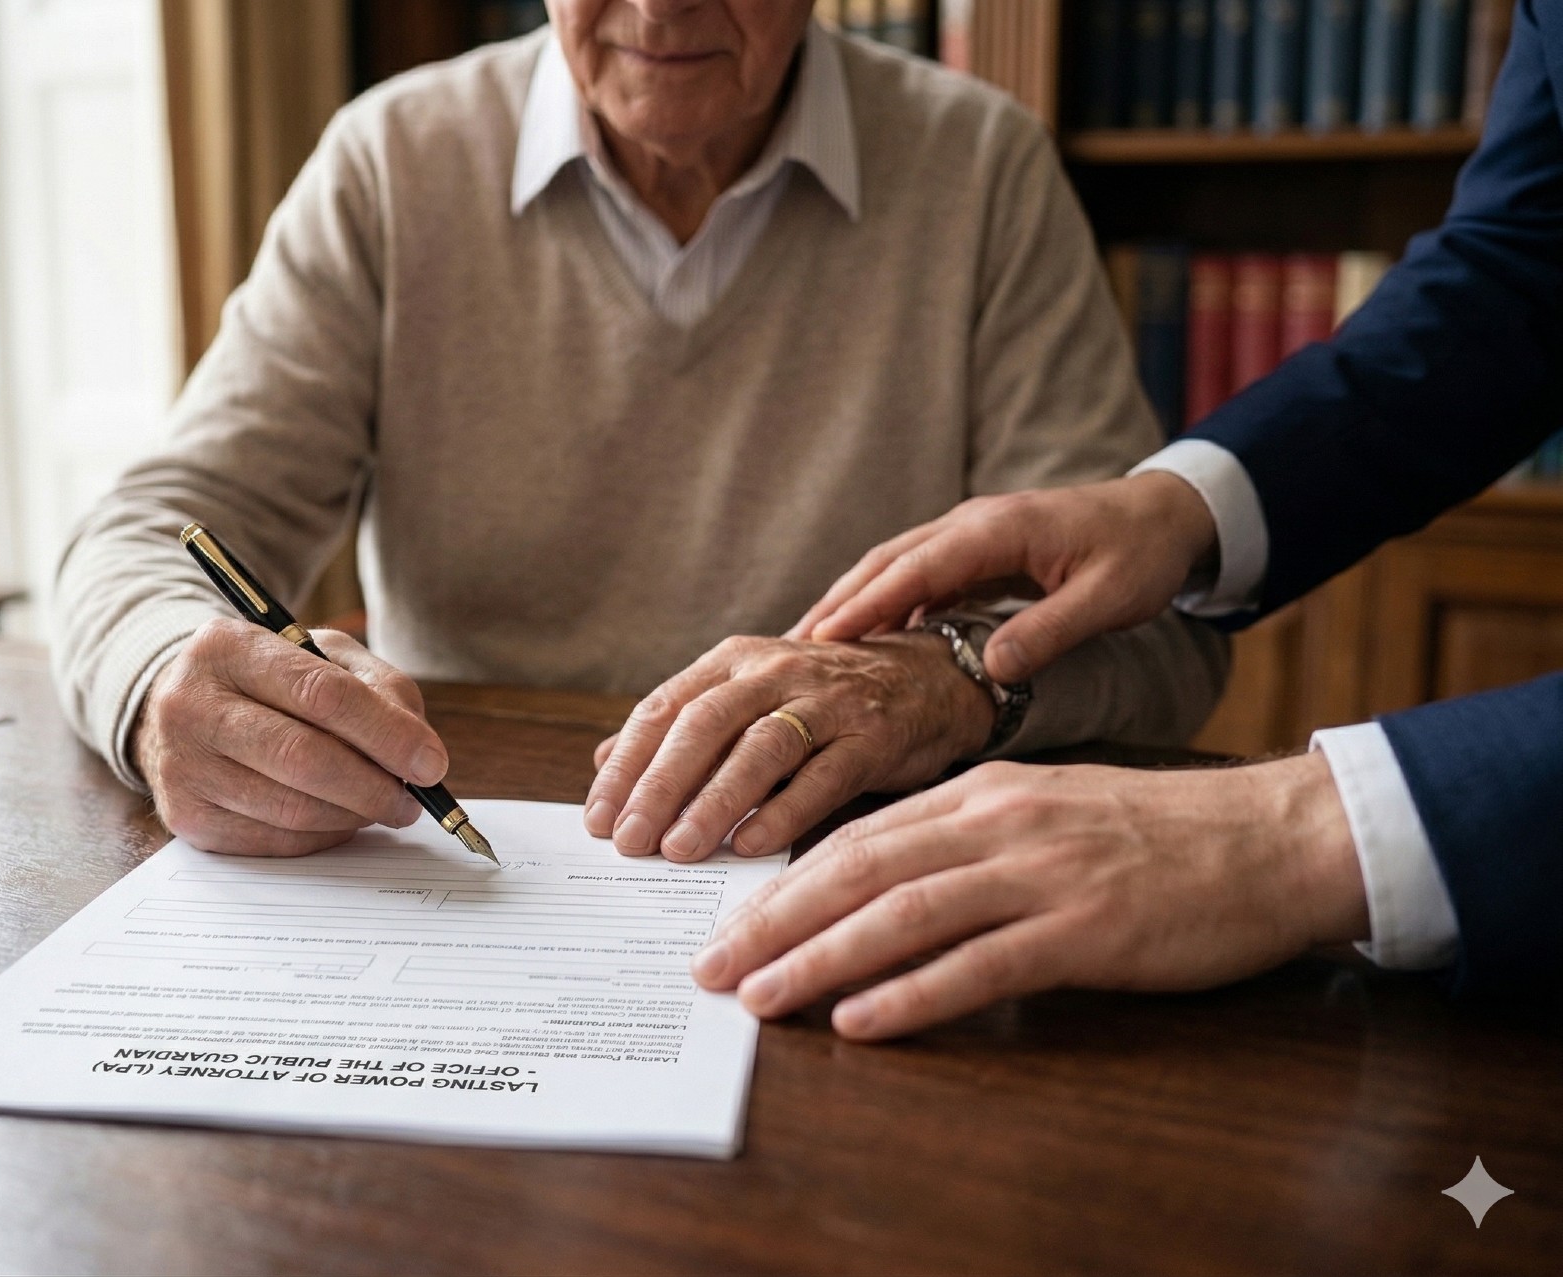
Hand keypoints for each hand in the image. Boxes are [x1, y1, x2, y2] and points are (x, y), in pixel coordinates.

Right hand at [129, 617, 444, 854]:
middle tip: (413, 801)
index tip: (431, 763)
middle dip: (373, 786)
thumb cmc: (267, 680)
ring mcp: (182, 766)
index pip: (321, 694)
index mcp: (228, 647)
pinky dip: (322, 836)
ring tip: (381, 806)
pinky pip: (273, 841)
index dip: (386, 734)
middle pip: (303, 757)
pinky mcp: (185, 817)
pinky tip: (339, 820)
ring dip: (353, 816)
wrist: (180, 707)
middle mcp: (191, 705)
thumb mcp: (321, 656)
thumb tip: (420, 753)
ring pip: (290, 808)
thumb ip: (377, 688)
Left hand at [583, 633, 994, 861]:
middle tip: (629, 841)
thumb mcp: (747, 699)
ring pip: (760, 748)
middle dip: (659, 785)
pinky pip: (823, 775)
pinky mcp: (874, 735)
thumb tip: (601, 762)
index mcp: (734, 662)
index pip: (664, 708)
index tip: (599, 817)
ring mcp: (828, 701)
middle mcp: (776, 671)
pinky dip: (784, 810)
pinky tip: (750, 846)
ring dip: (714, 801)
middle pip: (704, 725)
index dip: (627, 764)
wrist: (927, 678)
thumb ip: (679, 728)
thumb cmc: (823, 700)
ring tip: (679, 849)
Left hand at [692, 753, 1370, 1039]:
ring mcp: (1041, 875)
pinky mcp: (1086, 930)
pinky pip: (981, 965)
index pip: (857, 840)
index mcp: (982, 794)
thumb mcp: (1045, 812)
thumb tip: (881, 886)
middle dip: (774, 922)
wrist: (1272, 836)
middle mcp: (997, 825)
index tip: (729, 927)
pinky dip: (914, 994)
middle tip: (712, 969)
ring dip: (820, 958)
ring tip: (761, 998)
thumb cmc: (1158, 833)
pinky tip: (863, 1021)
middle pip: (859, 873)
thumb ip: (965, 841)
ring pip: (903, 914)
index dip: (784, 886)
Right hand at [789, 472, 1218, 683]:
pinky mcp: (975, 550)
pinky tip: (868, 640)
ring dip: (852, 602)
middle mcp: (969, 524)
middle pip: (884, 563)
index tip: (820, 640)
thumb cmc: (1141, 555)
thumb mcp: (1108, 599)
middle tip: (789, 650)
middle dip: (835, 603)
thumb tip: (989, 669)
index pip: (913, 569)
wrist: (1165, 514)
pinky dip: (883, 603)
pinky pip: (915, 576)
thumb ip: (1049, 632)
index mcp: (995, 530)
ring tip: (811, 648)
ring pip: (893, 567)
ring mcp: (969, 534)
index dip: (864, 605)